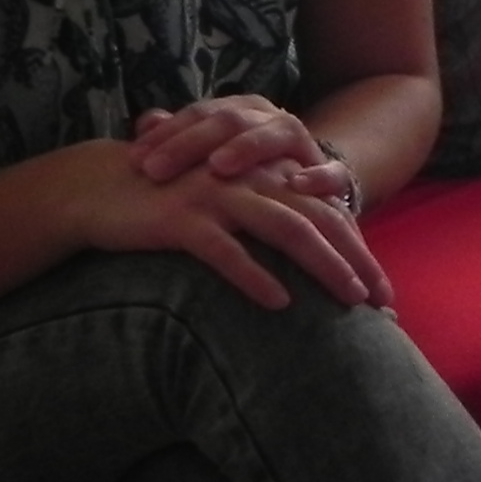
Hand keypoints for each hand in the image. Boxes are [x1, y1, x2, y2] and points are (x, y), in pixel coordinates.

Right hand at [58, 140, 392, 312]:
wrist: (96, 187)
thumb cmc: (165, 205)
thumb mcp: (223, 207)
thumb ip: (264, 220)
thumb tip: (310, 261)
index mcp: (260, 178)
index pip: (325, 213)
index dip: (359, 251)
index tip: (384, 294)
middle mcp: (246, 182)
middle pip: (318, 219)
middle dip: (357, 260)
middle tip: (384, 302)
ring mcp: (216, 197)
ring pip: (285, 229)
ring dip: (324, 265)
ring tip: (351, 298)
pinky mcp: (181, 219)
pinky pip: (225, 250)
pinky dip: (254, 276)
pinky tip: (280, 303)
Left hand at [131, 95, 320, 189]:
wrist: (316, 183)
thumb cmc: (251, 175)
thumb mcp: (212, 156)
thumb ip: (179, 138)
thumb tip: (144, 120)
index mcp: (240, 111)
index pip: (198, 114)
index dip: (165, 135)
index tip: (134, 161)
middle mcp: (271, 119)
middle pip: (228, 121)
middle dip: (190, 145)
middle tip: (156, 170)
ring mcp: (303, 144)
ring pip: (275, 135)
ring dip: (246, 149)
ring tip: (218, 167)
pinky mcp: (334, 174)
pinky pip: (332, 173)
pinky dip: (317, 177)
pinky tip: (296, 184)